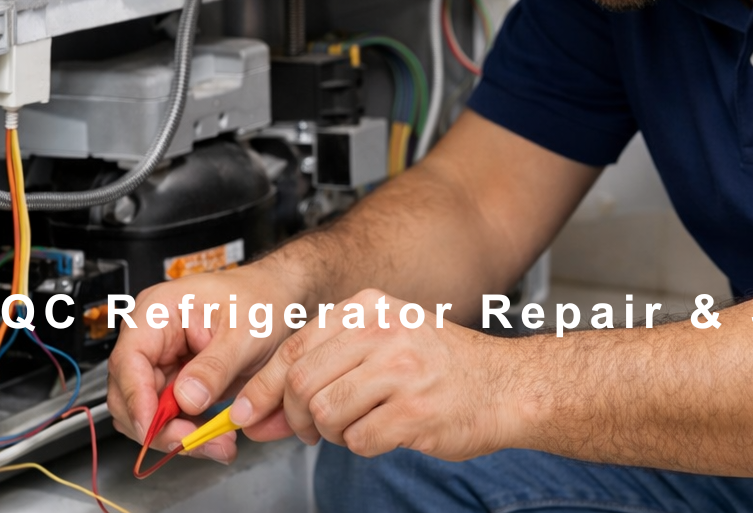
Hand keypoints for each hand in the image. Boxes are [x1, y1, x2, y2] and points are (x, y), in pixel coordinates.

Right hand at [107, 259, 300, 462]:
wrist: (280, 299)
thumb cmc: (262, 299)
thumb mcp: (246, 331)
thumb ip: (216, 366)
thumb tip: (186, 399)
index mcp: (158, 310)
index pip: (129, 360)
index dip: (136, 399)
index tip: (154, 429)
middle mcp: (152, 336)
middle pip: (132, 394)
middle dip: (160, 426)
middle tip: (197, 442)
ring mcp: (162, 360)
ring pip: (148, 413)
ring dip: (177, 435)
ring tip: (217, 443)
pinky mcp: (175, 381)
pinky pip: (169, 417)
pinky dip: (189, 432)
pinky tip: (216, 439)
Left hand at [227, 288, 521, 460]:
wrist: (506, 385)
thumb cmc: (442, 366)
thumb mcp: (385, 340)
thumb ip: (326, 365)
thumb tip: (260, 408)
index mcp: (370, 307)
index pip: (295, 344)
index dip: (264, 385)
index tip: (246, 411)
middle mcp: (383, 331)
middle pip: (301, 381)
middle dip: (295, 416)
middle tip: (310, 430)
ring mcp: (400, 369)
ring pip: (324, 412)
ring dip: (333, 432)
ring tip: (361, 423)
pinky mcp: (414, 411)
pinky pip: (357, 442)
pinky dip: (364, 446)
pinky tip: (387, 430)